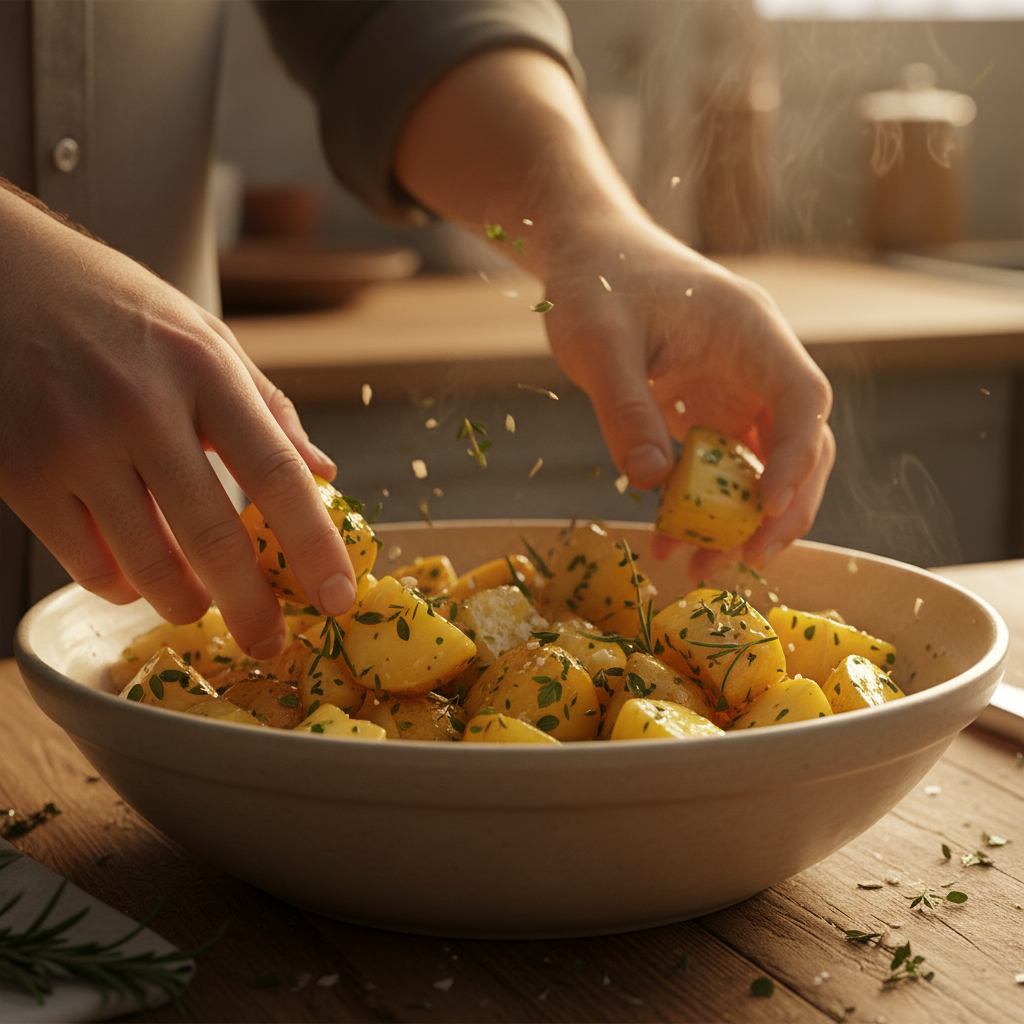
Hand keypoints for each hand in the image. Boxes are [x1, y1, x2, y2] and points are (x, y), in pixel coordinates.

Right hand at [0, 187, 355, 655]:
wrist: (0, 275)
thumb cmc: (117, 310)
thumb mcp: (205, 338)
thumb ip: (268, 410)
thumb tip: (324, 475)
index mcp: (202, 369)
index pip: (275, 472)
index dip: (313, 544)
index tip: (338, 596)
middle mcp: (140, 407)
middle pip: (213, 537)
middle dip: (251, 607)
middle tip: (271, 643)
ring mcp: (74, 441)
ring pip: (146, 564)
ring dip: (185, 602)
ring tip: (201, 603)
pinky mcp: (18, 471)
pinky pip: (85, 562)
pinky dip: (122, 585)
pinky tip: (137, 576)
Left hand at [539, 211, 834, 578]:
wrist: (586, 257)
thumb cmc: (596, 283)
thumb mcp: (599, 342)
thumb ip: (625, 407)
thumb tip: (654, 480)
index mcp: (750, 331)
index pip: (802, 398)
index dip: (798, 457)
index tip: (769, 507)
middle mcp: (757, 364)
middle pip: (800, 443)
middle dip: (781, 508)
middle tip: (746, 560)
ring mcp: (736, 390)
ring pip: (762, 464)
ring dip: (741, 519)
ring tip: (700, 567)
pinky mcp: (709, 412)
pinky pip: (721, 468)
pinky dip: (703, 507)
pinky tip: (671, 539)